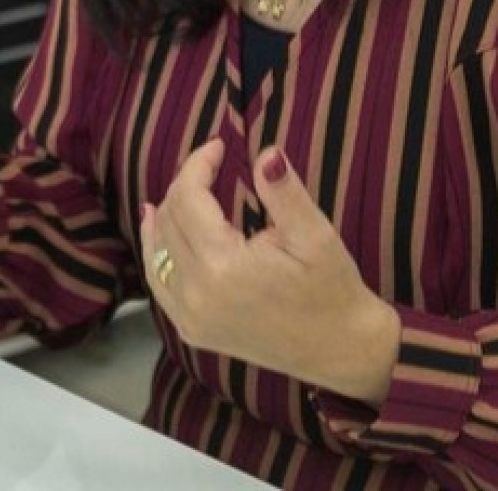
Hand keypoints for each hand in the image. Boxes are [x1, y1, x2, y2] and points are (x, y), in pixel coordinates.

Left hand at [141, 140, 400, 406]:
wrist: (340, 350)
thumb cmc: (332, 290)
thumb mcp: (315, 235)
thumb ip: (284, 192)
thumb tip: (266, 153)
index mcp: (223, 266)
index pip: (189, 199)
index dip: (198, 165)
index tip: (218, 146)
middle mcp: (196, 293)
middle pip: (170, 221)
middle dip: (186, 186)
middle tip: (211, 167)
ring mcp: (190, 317)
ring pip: (157, 251)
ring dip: (166, 216)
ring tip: (176, 190)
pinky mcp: (192, 331)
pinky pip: (160, 283)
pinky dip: (157, 252)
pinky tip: (158, 233)